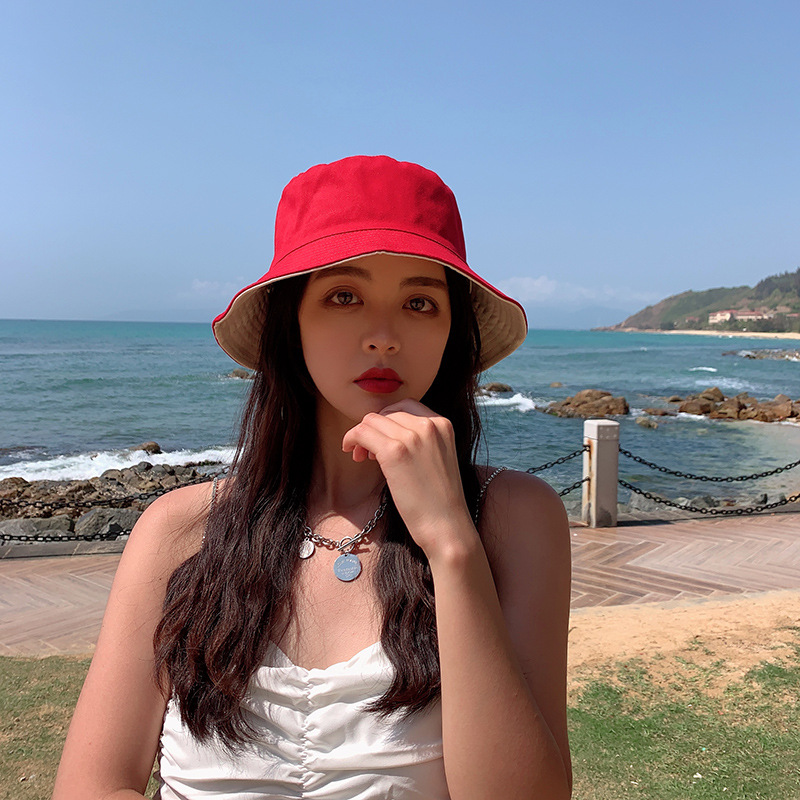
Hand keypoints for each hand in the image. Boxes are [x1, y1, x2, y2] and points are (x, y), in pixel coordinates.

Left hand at [341, 399, 475, 556]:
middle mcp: (429, 424)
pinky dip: (352, 439)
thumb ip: (420, 440)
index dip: (387, 420)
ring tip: (361, 456)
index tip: (381, 438)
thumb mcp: (437, 458)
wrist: (447, 526)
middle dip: (373, 429)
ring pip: (371, 420)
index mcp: (443, 424)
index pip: (405, 406)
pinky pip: (362, 432)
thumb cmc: (439, 500)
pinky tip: (354, 455)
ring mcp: (412, 437)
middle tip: (366, 452)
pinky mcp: (395, 452)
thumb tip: (386, 431)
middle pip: (386, 413)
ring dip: (360, 435)